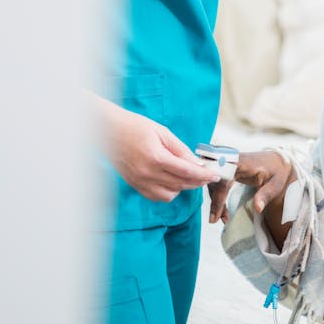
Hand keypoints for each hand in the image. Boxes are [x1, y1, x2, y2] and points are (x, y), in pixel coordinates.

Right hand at [97, 97, 220, 201]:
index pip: (187, 172)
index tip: (215, 175)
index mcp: (156, 158)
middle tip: (207, 175)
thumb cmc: (134, 126)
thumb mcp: (163, 133)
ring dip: (183, 188)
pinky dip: (168, 192)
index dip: (204, 175)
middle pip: (181, 184)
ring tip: (188, 177)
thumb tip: (196, 162)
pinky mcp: (134, 185)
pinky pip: (156, 196)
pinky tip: (172, 181)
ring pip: (170, 194)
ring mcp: (140, 181)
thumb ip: (181, 150)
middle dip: (197, 181)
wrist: (108, 130)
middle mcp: (148, 173)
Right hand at [208, 151, 294, 246]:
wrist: (276, 161)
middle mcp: (231, 161)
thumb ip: (266, 194)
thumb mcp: (276, 184)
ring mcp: (228, 164)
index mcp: (242, 163)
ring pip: (213, 183)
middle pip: (215, 181)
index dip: (218, 197)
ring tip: (221, 218)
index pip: (224, 179)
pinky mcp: (226, 169)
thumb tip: (258, 208)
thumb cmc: (276, 171)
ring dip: (215, 201)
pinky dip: (217, 197)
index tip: (216, 214)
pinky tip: (221, 211)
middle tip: (215, 219)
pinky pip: (217, 183)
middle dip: (214, 202)